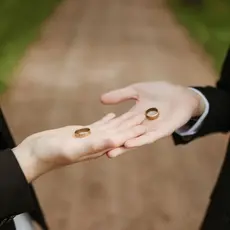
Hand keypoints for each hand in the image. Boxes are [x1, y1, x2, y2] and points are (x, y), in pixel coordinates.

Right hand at [13, 112, 145, 181]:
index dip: (132, 131)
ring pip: (110, 127)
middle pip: (118, 132)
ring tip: (133, 112)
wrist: (35, 153)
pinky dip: (107, 120)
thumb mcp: (73, 149)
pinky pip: (98, 125)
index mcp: (97, 147)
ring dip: (122, 121)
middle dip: (132, 123)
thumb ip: (94, 145)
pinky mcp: (82, 133)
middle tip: (146, 114)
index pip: (119, 138)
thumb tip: (115, 141)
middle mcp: (96, 143)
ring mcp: (90, 138)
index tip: (145, 124)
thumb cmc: (50, 153)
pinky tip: (112, 115)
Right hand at [101, 81, 204, 156]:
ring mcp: (150, 130)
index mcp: (133, 117)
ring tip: (110, 153)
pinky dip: (139, 141)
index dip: (108, 132)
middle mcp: (140, 126)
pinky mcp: (162, 131)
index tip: (94, 138)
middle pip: (124, 136)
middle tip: (97, 152)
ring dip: (123, 147)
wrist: (181, 94)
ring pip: (135, 141)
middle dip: (113, 144)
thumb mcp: (136, 91)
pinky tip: (129, 144)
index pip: (118, 126)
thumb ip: (120, 95)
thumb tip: (101, 99)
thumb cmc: (160, 91)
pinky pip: (149, 137)